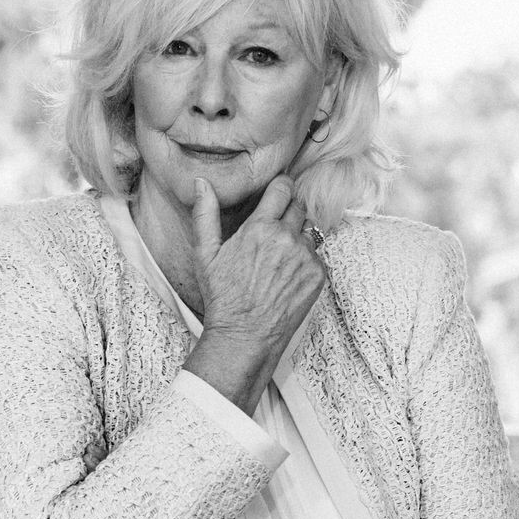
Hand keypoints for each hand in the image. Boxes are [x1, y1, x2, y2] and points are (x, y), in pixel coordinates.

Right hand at [183, 176, 325, 411]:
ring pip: (308, 232)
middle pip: (298, 206)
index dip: (280, 188)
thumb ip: (204, 214)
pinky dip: (304, 262)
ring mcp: (305, 257)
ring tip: (278, 261)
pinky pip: (316, 256)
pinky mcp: (317, 275)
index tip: (276, 194)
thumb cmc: (223, 296)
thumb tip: (201, 182)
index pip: (283, 187)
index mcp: (260, 227)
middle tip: (274, 233)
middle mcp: (286, 238)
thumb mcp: (205, 254)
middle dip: (287, 213)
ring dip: (297, 238)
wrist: (245, 335)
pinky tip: (286, 278)